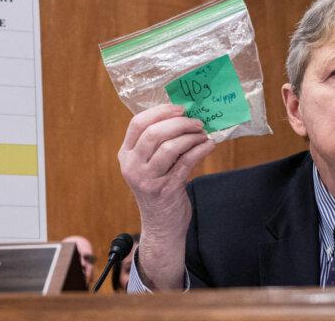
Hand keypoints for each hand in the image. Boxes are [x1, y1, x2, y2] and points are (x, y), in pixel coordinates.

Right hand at [118, 104, 214, 288]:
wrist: (161, 226)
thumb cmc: (157, 188)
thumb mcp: (147, 165)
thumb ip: (157, 143)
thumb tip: (182, 116)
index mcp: (126, 154)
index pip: (137, 124)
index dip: (160, 111)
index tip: (179, 108)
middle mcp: (133, 166)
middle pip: (153, 133)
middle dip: (178, 123)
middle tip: (196, 121)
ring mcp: (148, 179)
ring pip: (170, 147)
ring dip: (191, 136)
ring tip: (203, 134)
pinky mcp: (166, 190)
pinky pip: (186, 162)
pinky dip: (200, 150)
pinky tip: (208, 145)